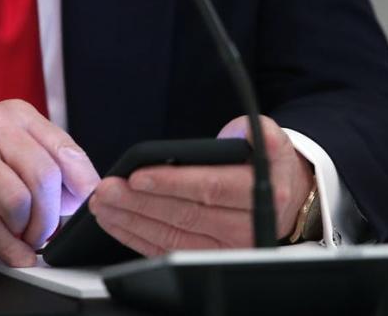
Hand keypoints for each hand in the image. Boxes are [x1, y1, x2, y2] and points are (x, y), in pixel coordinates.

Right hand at [0, 99, 100, 266]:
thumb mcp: (9, 155)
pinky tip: (15, 252)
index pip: (63, 147)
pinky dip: (9, 247)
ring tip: (23, 236)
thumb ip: (46, 165)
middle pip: (43, 175)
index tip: (85, 206)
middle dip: (51, 215)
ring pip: (19, 200)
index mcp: (14, 113)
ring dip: (27, 231)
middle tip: (46, 231)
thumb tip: (84, 194)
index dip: (80, 183)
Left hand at [88, 115, 314, 254]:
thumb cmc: (266, 163)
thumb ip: (259, 131)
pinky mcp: (209, 257)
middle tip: (106, 190)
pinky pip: (169, 249)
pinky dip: (138, 237)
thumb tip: (245, 130)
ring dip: (131, 221)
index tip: (138, 176)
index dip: (172, 183)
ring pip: (173, 236)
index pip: (210, 189)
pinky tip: (116, 222)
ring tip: (103, 204)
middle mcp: (246, 226)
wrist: (285, 197)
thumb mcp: (271, 139)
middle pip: (185, 215)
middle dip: (139, 202)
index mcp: (261, 193)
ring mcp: (227, 248)